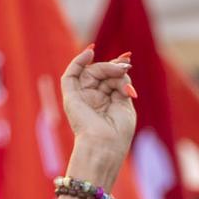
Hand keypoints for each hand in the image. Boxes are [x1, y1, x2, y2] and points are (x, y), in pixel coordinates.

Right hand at [60, 47, 134, 187]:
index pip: (109, 79)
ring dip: (104, 67)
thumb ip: (121, 83)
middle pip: (101, 74)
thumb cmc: (118, 132)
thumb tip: (122, 66)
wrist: (104, 146)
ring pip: (90, 72)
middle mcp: (92, 99)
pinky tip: (90, 52)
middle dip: (113, 67)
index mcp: (106, 103)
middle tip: (125, 67)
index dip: (116, 68)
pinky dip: (78, 61)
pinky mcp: (70, 97)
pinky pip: (70, 75)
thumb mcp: (125, 103)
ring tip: (117, 69)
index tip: (127, 61)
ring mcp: (81, 98)